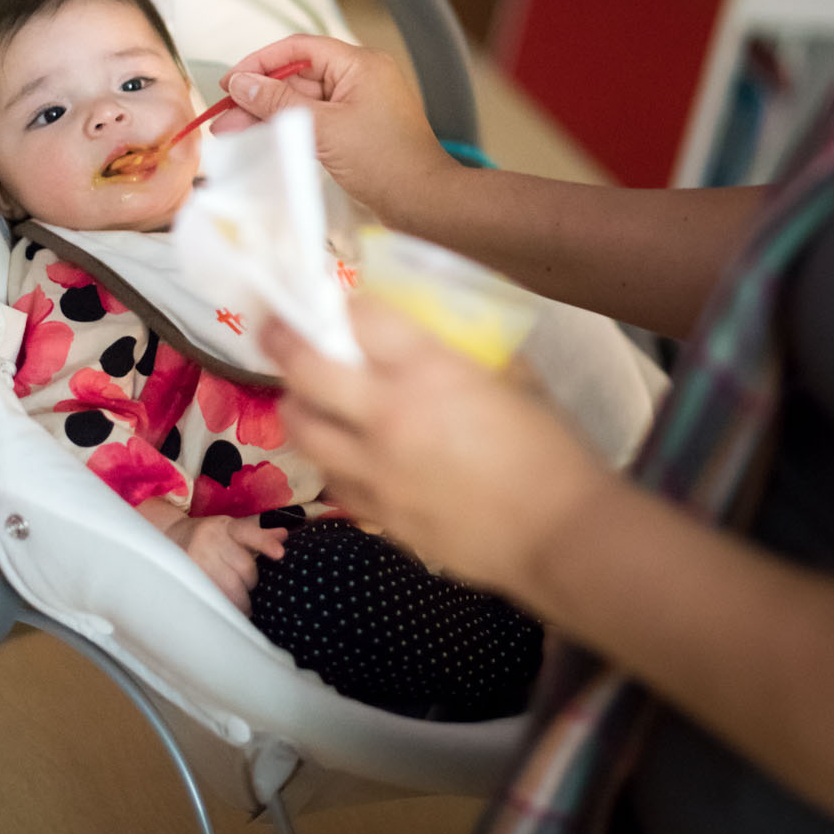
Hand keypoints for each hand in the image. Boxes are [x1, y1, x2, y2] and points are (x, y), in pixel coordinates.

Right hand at [165, 513, 285, 613]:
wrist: (170, 537)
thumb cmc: (210, 536)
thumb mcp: (232, 529)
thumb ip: (259, 535)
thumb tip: (284, 535)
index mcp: (226, 526)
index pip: (248, 533)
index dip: (265, 543)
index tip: (280, 554)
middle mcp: (211, 539)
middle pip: (244, 568)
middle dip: (251, 582)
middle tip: (249, 588)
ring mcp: (197, 558)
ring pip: (230, 586)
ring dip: (240, 600)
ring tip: (243, 606)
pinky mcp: (187, 577)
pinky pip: (213, 597)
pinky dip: (224, 606)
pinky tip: (228, 611)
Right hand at [218, 34, 457, 226]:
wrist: (423, 202)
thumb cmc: (385, 161)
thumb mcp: (325, 127)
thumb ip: (279, 102)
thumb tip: (242, 83)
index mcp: (360, 64)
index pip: (299, 48)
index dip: (260, 62)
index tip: (231, 82)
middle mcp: (360, 78)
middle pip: (298, 76)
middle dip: (259, 96)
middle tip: (224, 118)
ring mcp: (359, 105)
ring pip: (303, 101)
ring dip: (269, 115)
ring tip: (232, 133)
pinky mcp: (356, 130)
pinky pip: (315, 120)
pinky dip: (290, 128)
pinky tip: (262, 139)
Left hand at [263, 296, 607, 601]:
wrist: (559, 537)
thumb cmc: (553, 454)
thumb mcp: (519, 382)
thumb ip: (474, 357)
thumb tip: (449, 341)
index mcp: (430, 373)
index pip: (362, 318)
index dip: (345, 301)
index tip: (338, 296)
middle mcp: (388, 417)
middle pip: (306, 369)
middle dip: (283, 340)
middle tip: (274, 328)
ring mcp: (375, 471)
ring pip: (303, 429)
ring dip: (298, 404)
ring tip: (302, 394)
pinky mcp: (378, 514)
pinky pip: (332, 480)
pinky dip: (329, 458)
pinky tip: (342, 452)